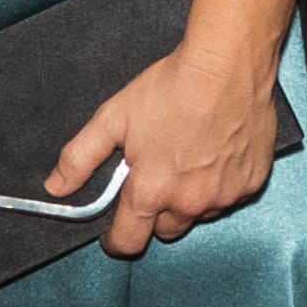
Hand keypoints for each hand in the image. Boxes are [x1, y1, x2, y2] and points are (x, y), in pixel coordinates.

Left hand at [48, 38, 283, 258]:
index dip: (116, 241)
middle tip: (155, 180)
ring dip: (190, 199)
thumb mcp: (113, 118)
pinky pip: (230, 197)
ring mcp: (224, 196)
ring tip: (188, 160)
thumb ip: (80, 158)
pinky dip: (221, 185)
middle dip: (156, 214)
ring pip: (200, 214)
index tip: (115, 235)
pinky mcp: (251, 184)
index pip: (128, 241)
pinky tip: (216, 154)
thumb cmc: (171, 88)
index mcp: (150, 192)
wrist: (226, 65)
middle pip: (166, 230)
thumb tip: (55, 187)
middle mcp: (189, 203)